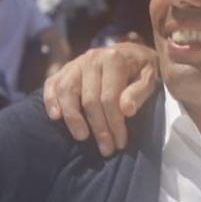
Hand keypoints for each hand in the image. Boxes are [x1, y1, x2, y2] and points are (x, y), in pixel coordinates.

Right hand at [41, 41, 160, 154]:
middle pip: (89, 99)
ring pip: (67, 91)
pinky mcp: (64, 69)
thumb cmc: (140, 70)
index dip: (114, 123)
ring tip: (82, 137)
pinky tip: (56, 117)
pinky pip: (52, 84)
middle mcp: (92, 58)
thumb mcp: (150, 78)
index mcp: (114, 59)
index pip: (110, 97)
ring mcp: (76, 63)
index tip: (120, 143)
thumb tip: (126, 110)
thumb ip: (139, 92)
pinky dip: (51, 100)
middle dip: (98, 128)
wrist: (129, 53)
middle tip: (106, 149)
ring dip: (72, 118)